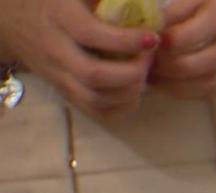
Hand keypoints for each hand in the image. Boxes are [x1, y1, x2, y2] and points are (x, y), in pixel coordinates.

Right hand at [0, 0, 158, 116]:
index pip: (91, 34)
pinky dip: (120, 109)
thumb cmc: (52, 0)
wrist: (12, 19)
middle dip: (131, 72)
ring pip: (94, 98)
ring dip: (129, 93)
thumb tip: (141, 2)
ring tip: (144, 76)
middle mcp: (55, 50)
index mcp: (59, 17)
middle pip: (93, 74)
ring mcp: (58, 74)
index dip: (126, 40)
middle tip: (149, 59)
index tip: (152, 38)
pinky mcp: (64, 91)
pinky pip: (93, 111)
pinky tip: (135, 93)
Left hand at [150, 0, 215, 98]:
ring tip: (150, 73)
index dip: (178, 30)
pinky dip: (186, 90)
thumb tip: (146, 16)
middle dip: (171, 61)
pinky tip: (166, 84)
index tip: (153, 33)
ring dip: (175, 81)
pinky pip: (214, 89)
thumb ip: (187, 1)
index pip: (210, 21)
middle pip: (208, 56)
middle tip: (146, 57)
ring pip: (209, 79)